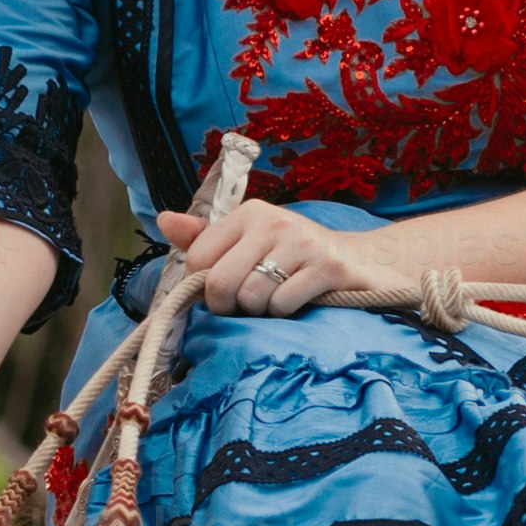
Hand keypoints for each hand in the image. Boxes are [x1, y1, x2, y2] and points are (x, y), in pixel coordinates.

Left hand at [154, 194, 388, 320]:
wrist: (361, 261)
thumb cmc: (295, 256)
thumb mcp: (250, 241)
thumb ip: (206, 238)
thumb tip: (164, 220)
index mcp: (248, 213)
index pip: (198, 258)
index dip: (203, 287)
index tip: (223, 293)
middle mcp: (273, 221)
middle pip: (220, 282)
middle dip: (229, 305)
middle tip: (247, 304)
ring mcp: (301, 242)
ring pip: (252, 297)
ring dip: (261, 310)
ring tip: (278, 298)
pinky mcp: (326, 266)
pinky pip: (283, 304)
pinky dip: (286, 311)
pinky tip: (300, 299)